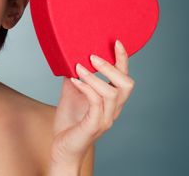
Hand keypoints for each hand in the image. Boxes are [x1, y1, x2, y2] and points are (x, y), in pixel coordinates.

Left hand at [50, 40, 134, 166]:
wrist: (62, 147)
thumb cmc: (69, 121)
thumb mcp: (71, 92)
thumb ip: (74, 75)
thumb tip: (69, 54)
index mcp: (112, 100)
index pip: (124, 77)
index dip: (123, 59)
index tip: (117, 42)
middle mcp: (113, 109)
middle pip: (127, 85)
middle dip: (112, 67)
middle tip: (92, 56)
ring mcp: (105, 118)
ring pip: (111, 94)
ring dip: (95, 77)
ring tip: (78, 66)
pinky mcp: (94, 126)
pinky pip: (95, 104)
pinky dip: (86, 88)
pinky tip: (74, 80)